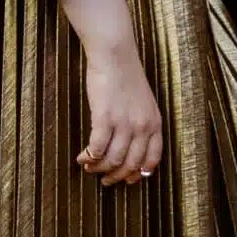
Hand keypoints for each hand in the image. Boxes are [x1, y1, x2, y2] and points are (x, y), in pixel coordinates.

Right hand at [77, 41, 163, 184]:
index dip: (139, 173)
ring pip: (112, 160)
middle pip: (130, 164)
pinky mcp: (105, 118)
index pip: (152, 159)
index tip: (129, 179)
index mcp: (154, 124)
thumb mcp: (144, 103)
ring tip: (90, 167)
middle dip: (116, 176)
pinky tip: (82, 157)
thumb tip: (130, 146)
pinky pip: (97, 148)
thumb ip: (142, 124)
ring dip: (99, 168)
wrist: (115, 56)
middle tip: (105, 179)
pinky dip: (88, 157)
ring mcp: (124, 123)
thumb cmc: (126, 76)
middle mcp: (142, 127)